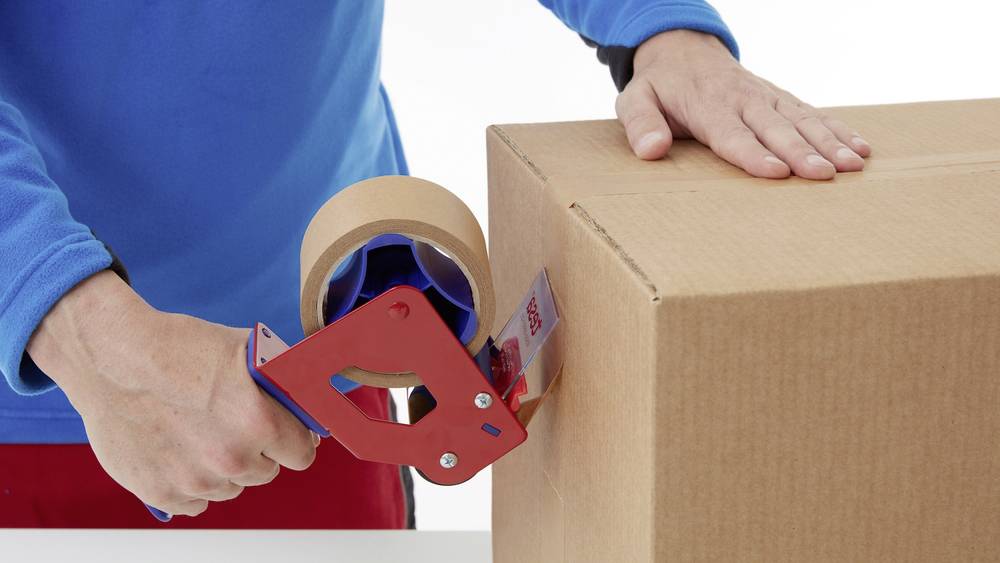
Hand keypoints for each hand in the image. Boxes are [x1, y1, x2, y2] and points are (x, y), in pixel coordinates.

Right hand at [27, 271, 318, 516]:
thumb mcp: (248, 350)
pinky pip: (195, 504)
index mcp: (260, 422)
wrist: (112, 355)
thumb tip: (312, 399)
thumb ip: (286, 382)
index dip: (293, 440)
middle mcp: (230, 458)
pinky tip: (179, 452)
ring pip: (230, 488)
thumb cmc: (177, 347)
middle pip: (266, 472)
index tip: (283, 433)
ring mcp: (194, 479)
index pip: (302, 454)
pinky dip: (191, 485)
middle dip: (257, 451)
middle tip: (232, 424)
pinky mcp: (160, 493)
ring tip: (199, 432)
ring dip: (223, 469)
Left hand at [616, 30, 871, 179]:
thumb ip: (641, 124)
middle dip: (801, 151)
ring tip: (852, 166)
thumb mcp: (635, 100)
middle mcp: (743, 99)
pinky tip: (861, 148)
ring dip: (829, 142)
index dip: (754, 154)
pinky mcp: (781, 98)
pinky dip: (839, 129)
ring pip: (802, 120)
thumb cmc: (658, 85)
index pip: (731, 133)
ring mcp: (766, 97)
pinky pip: (813, 113)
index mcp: (707, 104)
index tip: (776, 172)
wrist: (682, 48)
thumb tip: (651, 150)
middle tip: (824, 174)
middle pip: (775, 128)